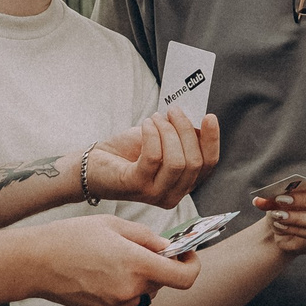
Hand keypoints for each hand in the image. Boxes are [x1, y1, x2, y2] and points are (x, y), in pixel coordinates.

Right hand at [32, 215, 202, 305]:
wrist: (35, 263)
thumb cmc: (70, 237)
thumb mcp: (113, 224)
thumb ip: (147, 237)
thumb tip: (169, 246)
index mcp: (137, 264)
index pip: (184, 277)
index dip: (192, 266)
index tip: (187, 254)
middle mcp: (131, 289)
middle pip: (164, 282)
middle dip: (161, 265)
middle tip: (144, 247)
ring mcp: (119, 303)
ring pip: (146, 290)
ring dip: (142, 275)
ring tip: (116, 256)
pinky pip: (129, 298)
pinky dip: (126, 285)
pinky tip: (104, 270)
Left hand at [84, 111, 220, 208]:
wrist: (93, 165)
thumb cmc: (127, 152)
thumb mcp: (160, 141)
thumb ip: (180, 137)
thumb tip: (197, 121)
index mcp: (184, 184)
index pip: (208, 165)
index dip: (212, 140)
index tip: (209, 116)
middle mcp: (173, 194)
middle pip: (195, 162)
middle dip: (186, 130)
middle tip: (174, 111)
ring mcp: (155, 194)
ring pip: (177, 162)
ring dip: (168, 132)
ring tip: (156, 118)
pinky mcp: (136, 186)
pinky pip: (154, 157)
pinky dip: (152, 135)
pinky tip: (146, 124)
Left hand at [252, 170, 305, 256]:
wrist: (287, 230)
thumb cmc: (288, 208)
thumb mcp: (279, 200)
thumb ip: (270, 199)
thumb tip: (258, 201)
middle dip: (304, 200)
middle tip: (282, 199)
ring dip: (297, 218)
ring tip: (278, 216)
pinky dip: (295, 230)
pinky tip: (281, 226)